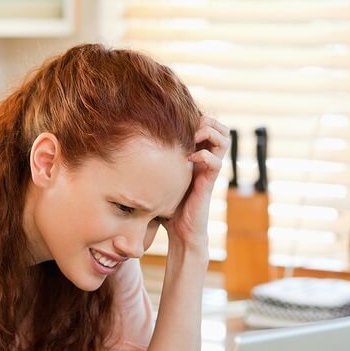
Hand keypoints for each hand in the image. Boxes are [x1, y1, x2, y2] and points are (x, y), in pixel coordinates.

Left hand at [164, 116, 229, 252]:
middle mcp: (206, 160)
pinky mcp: (209, 183)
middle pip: (221, 128)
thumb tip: (125, 148)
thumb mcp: (158, 180)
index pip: (207, 126)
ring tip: (193, 138)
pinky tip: (190, 161)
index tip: (178, 122)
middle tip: (191, 128)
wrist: (180, 232)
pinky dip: (204, 156)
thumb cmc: (167, 207)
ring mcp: (209, 171)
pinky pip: (216, 163)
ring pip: (224, 140)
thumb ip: (152, 163)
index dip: (198, 117)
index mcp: (197, 156)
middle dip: (208, 121)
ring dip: (210, 133)